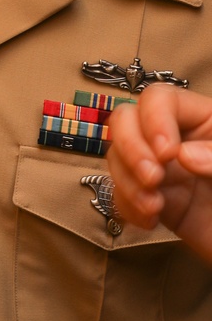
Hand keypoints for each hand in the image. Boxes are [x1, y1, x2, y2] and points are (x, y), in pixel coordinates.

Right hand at [108, 84, 211, 263]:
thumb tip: (183, 157)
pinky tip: (149, 220)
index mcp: (205, 119)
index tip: (167, 154)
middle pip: (127, 119)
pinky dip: (126, 205)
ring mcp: (163, 170)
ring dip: (127, 181)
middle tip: (153, 179)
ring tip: (153, 207)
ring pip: (118, 156)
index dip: (154, 121)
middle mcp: (178, 138)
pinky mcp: (155, 199)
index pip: (160, 99)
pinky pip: (120, 193)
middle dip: (131, 149)